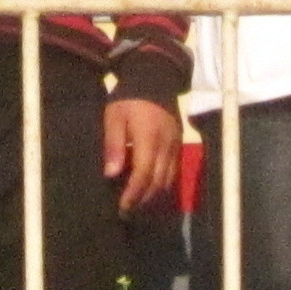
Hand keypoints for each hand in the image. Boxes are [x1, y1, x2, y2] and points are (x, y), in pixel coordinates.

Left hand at [104, 97, 180, 217]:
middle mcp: (166, 145)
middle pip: (158, 181)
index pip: (143, 174)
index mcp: (148, 139)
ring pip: (168, 179)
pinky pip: (174, 170)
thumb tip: (111, 174)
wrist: (156, 78)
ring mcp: (175, 145)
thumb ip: (113, 145)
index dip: (133, 194)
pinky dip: (163, 183)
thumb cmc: (129, 99)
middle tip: (127, 211)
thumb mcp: (114, 117)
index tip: (122, 207)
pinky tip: (151, 188)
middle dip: (143, 199)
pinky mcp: (179, 143)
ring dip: (154, 194)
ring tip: (138, 203)